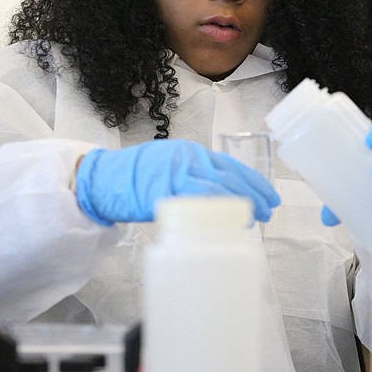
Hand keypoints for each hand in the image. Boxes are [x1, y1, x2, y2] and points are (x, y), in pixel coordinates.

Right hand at [75, 139, 279, 225]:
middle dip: (254, 194)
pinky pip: (196, 197)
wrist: (102, 179)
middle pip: (230, 176)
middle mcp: (189, 158)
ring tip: (255, 218)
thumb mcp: (171, 169)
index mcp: (193, 154)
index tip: (270, 196)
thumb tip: (221, 198)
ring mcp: (177, 172)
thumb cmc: (136, 178)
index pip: (231, 166)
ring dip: (241, 203)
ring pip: (219, 186)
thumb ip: (194, 178)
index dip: (254, 182)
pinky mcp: (165, 188)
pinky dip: (216, 207)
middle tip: (269, 210)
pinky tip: (229, 218)